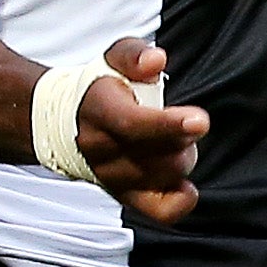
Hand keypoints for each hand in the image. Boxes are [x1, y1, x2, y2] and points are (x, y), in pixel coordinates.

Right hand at [80, 34, 210, 223]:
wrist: (68, 124)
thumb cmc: (100, 88)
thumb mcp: (113, 58)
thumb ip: (134, 55)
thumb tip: (156, 61)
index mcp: (99, 112)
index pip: (133, 125)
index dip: (169, 125)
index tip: (199, 121)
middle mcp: (102, 150)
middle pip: (160, 155)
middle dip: (183, 137)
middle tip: (182, 122)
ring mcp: (113, 178)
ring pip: (166, 177)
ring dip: (182, 158)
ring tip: (174, 142)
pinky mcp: (126, 197)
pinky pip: (163, 212)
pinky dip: (182, 198)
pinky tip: (183, 181)